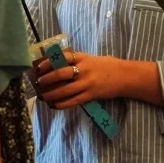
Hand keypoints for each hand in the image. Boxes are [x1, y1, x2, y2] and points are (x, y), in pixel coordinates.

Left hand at [32, 49, 154, 109]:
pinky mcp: (91, 95)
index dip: (48, 63)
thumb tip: (53, 66)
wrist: (125, 76)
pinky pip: (73, 101)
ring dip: (51, 94)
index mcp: (83, 58)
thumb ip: (75, 61)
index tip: (38, 68)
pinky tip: (53, 105)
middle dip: (46, 80)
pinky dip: (61, 104)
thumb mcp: (90, 59)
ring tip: (42, 97)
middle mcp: (84, 69)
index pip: (62, 57)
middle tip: (38, 84)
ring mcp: (87, 83)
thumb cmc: (105, 66)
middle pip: (61, 74)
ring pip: (65, 90)